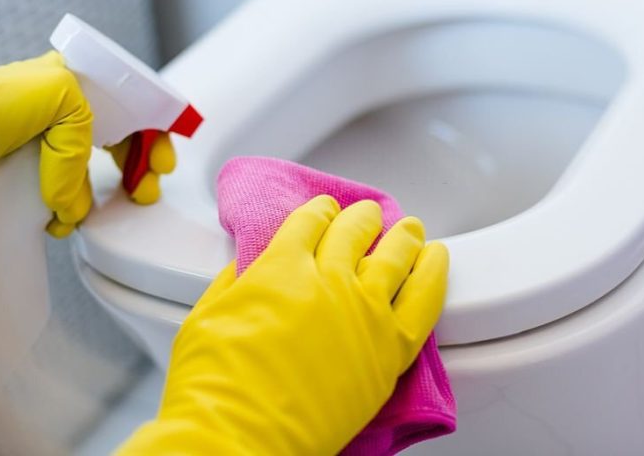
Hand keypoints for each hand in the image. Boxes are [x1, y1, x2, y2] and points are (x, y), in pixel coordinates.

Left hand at [0, 51, 175, 236]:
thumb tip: (72, 191)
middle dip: (138, 166)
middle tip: (144, 188)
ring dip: (100, 197)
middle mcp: (54, 115)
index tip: (163, 160)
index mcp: (67, 85)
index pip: (127, 105)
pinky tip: (62, 220)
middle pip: (116, 141)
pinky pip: (59, 200)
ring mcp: (38, 149)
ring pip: (88, 175)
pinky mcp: (19, 180)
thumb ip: (85, 125)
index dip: (152, 132)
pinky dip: (68, 213)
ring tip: (98, 209)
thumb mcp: (55, 92)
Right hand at [117, 196, 448, 454]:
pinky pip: (424, 301)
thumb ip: (235, 282)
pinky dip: (434, 274)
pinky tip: (437, 258)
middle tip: (370, 214)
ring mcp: (364, 312)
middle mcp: (329, 279)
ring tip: (411, 228)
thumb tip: (250, 269)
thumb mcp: (206, 315)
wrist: (238, 436)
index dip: (320, 212)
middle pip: (354, 232)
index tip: (326, 211)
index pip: (310, 222)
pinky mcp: (388, 349)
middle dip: (362, 219)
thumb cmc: (213, 384)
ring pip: (395, 257)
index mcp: (282, 266)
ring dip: (403, 237)